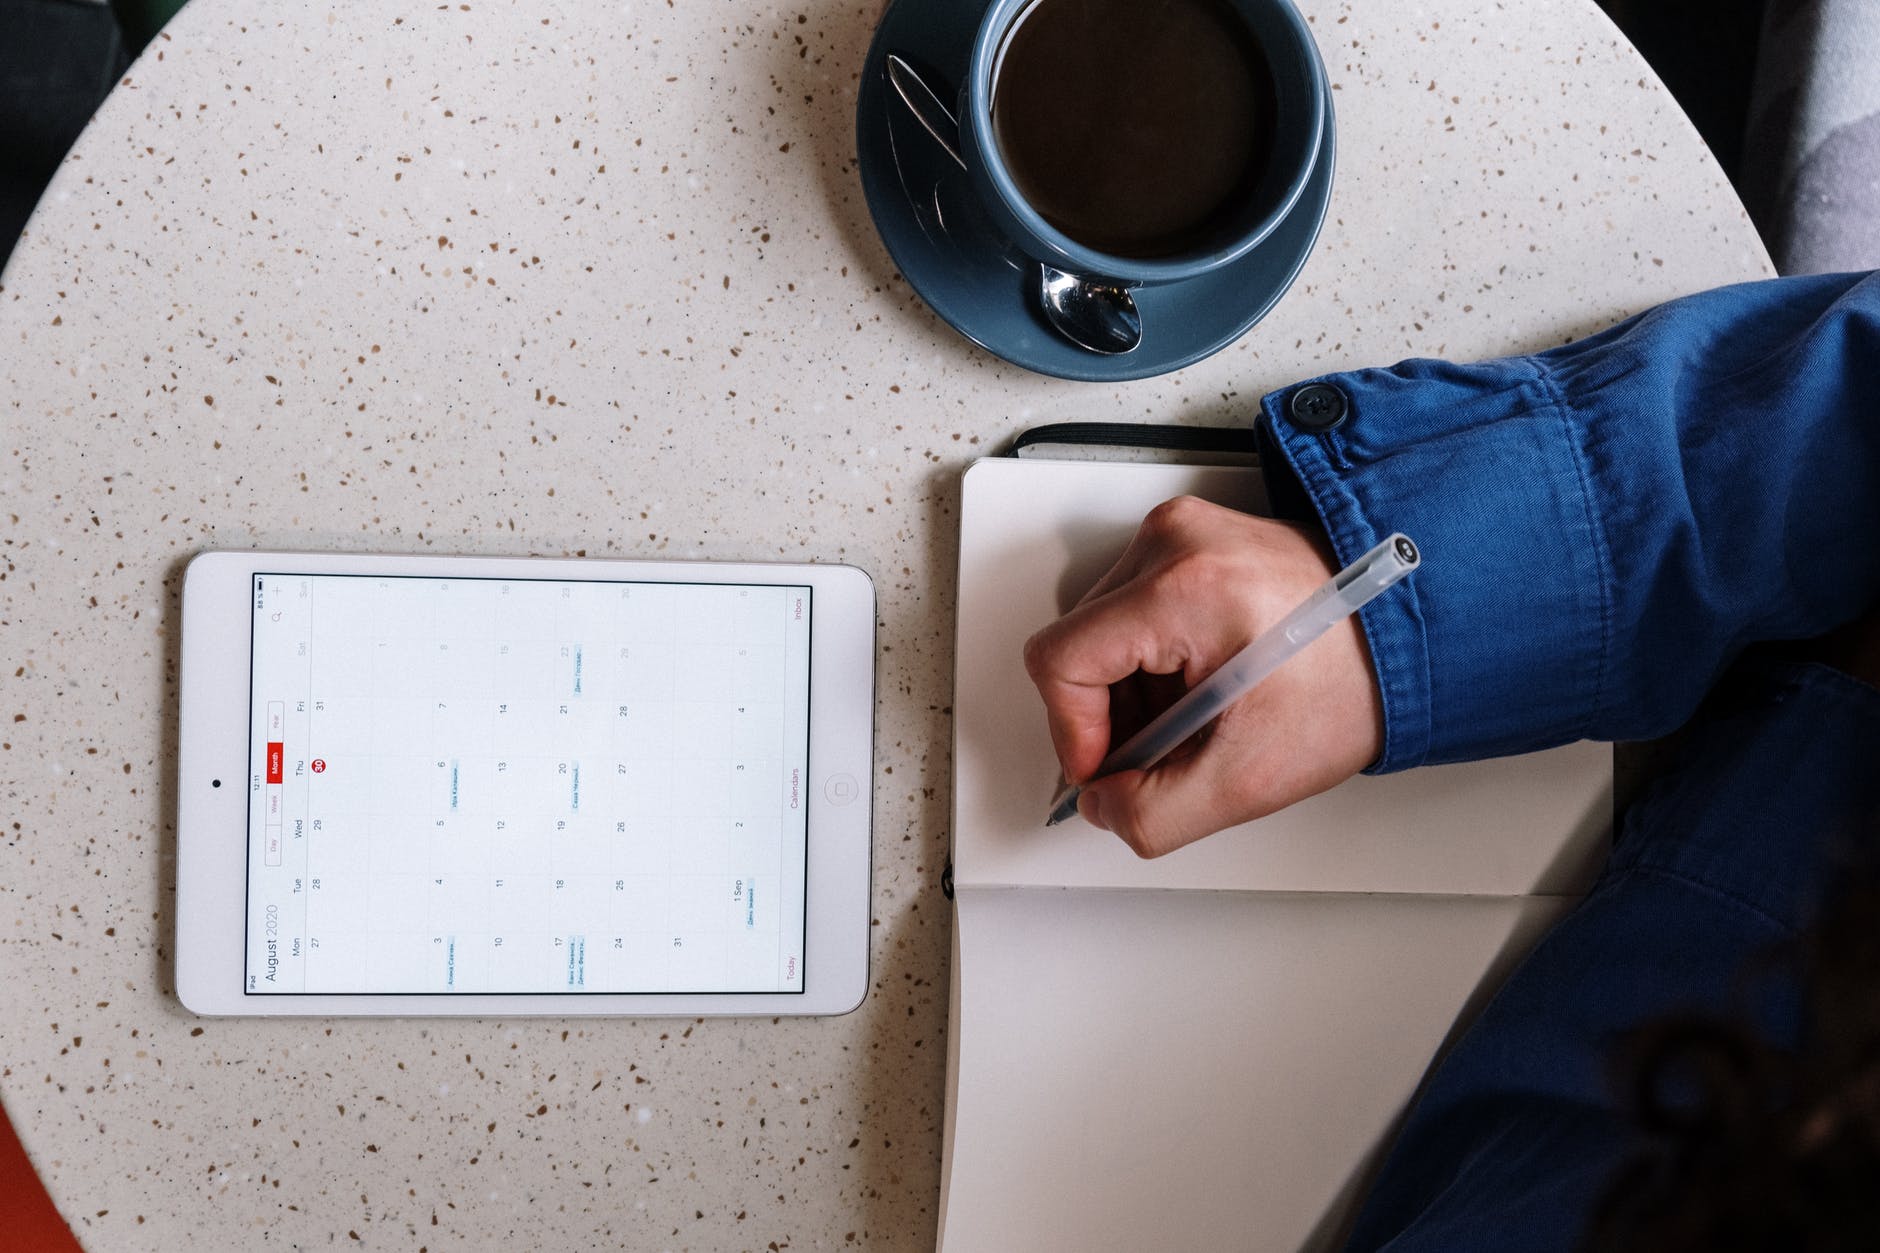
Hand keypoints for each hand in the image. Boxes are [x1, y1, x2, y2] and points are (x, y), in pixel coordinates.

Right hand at [1022, 496, 1384, 857]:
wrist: (1414, 633)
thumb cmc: (1353, 680)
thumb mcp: (1249, 776)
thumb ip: (1153, 812)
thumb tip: (1102, 805)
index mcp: (1184, 586)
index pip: (1059, 661)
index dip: (1073, 733)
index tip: (1109, 768)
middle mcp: (1175, 541)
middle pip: (1079, 646)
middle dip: (1111, 715)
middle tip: (1172, 749)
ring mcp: (1183, 532)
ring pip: (1102, 631)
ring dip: (1133, 689)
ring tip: (1199, 714)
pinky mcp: (1193, 539)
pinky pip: (1133, 609)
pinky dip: (1154, 660)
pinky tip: (1202, 684)